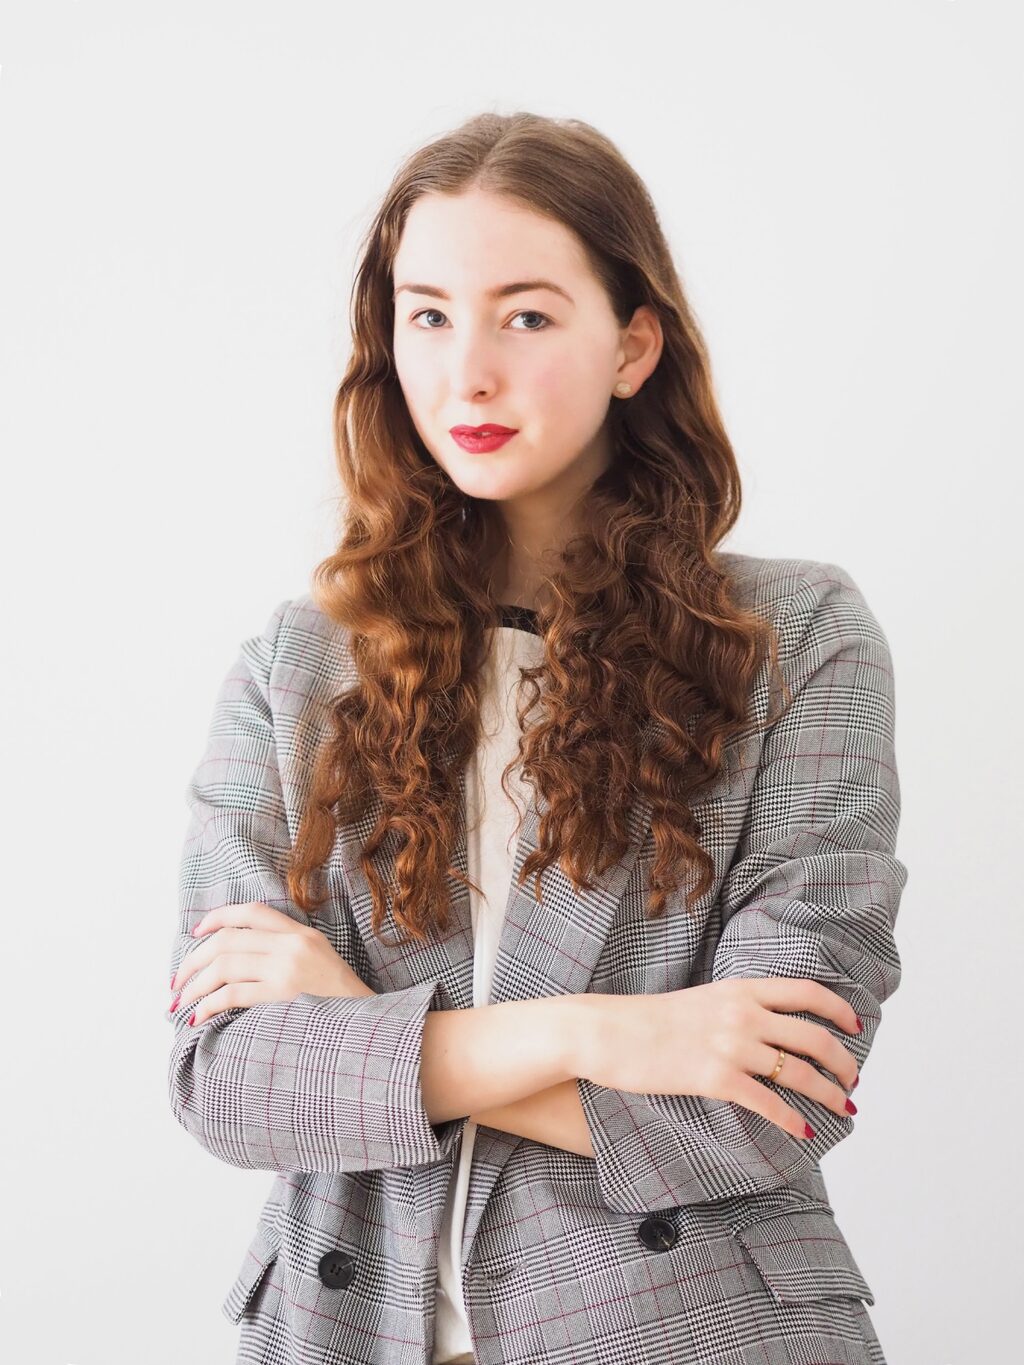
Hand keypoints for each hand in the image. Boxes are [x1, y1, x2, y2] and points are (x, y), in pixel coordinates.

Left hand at [169, 901, 375, 1025]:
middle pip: (227, 940)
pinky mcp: (282, 995)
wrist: (368, 1026)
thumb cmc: (341, 1003)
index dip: (217, 917)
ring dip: (195, 985)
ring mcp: (288, 968)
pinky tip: (198, 1018)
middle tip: (177, 981)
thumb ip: (287, 951)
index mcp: (302, 934)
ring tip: (182, 1002)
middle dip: (193, 960)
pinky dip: (208, 1005)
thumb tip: (236, 959)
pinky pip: (231, 994)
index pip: (252, 911)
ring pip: (224, 965)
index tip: (196, 932)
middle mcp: (293, 945)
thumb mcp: (321, 962)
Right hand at [577, 978, 861, 1140]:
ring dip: (829, 1093)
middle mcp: (743, 1014)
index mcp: (741, 989)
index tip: (855, 1027)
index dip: (838, 1010)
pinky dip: (792, 1120)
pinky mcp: (715, 1078)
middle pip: (813, 1036)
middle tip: (853, 1079)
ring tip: (843, 1108)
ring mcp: (731, 1046)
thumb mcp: (701, 1000)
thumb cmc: (647, 1020)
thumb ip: (736, 1007)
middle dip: (843, 1062)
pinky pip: (768, 1103)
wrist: (608, 1033)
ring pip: (799, 1072)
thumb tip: (765, 1027)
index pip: (806, 992)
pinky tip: (804, 1132)